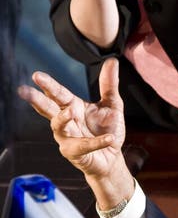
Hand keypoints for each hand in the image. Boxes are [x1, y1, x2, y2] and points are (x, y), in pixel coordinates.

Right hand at [18, 59, 133, 209]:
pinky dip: (97, 142)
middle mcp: (66, 121)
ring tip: (70, 112)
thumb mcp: (112, 104)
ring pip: (58, 127)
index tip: (37, 76)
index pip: (57, 93)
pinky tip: (109, 138)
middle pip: (48, 109)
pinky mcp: (75, 153)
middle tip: (24, 90)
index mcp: (72, 106)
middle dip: (36, 100)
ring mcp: (67, 138)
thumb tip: (111, 60)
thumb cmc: (107, 129)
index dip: (48, 85)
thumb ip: (109, 85)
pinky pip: (84, 146)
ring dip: (62, 119)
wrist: (112, 157)